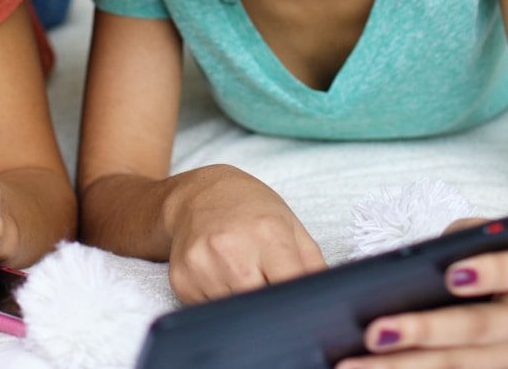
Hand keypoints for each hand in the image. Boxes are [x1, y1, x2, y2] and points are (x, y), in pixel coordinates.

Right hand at [165, 164, 326, 302]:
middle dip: (269, 304)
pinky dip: (217, 300)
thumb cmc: (250, 210)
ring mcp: (202, 264)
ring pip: (234, 311)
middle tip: (266, 285)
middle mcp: (231, 248)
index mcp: (267, 233)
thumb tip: (326, 299)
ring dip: (241, 302)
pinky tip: (219, 276)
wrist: (197, 195)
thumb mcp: (290, 225)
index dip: (295, 300)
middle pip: (261, 305)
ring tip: (240, 274)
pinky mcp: (181, 280)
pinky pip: (207, 309)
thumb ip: (313, 264)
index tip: (296, 303)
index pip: (289, 287)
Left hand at [339, 218, 507, 368]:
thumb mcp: (482, 233)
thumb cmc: (494, 250)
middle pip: (478, 328)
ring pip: (460, 363)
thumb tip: (403, 270)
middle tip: (373, 333)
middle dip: (424, 331)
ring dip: (404, 365)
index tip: (450, 274)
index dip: (487, 273)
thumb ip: (456, 245)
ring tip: (355, 363)